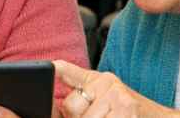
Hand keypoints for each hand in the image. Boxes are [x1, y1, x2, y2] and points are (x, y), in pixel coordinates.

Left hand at [51, 59, 179, 117]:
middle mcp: (107, 83)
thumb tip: (59, 106)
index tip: (50, 65)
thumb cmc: (129, 113)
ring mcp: (116, 96)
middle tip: (100, 117)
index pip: (70, 71)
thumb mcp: (106, 99)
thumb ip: (82, 97)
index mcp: (99, 80)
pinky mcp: (125, 109)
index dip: (57, 70)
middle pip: (71, 106)